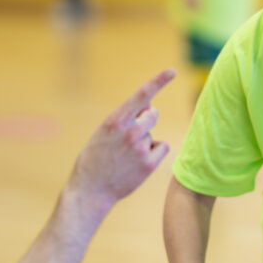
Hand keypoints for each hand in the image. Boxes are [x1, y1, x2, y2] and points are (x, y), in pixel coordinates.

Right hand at [69, 69, 175, 210]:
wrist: (90, 191)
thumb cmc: (95, 159)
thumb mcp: (103, 132)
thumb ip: (124, 118)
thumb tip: (148, 107)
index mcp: (115, 120)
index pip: (141, 95)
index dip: (158, 81)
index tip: (172, 71)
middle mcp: (130, 131)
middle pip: (153, 114)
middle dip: (147, 119)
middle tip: (132, 134)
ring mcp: (141, 148)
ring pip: (153, 134)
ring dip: (145, 140)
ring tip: (127, 155)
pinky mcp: (149, 164)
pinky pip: (162, 148)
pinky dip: (154, 153)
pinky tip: (138, 163)